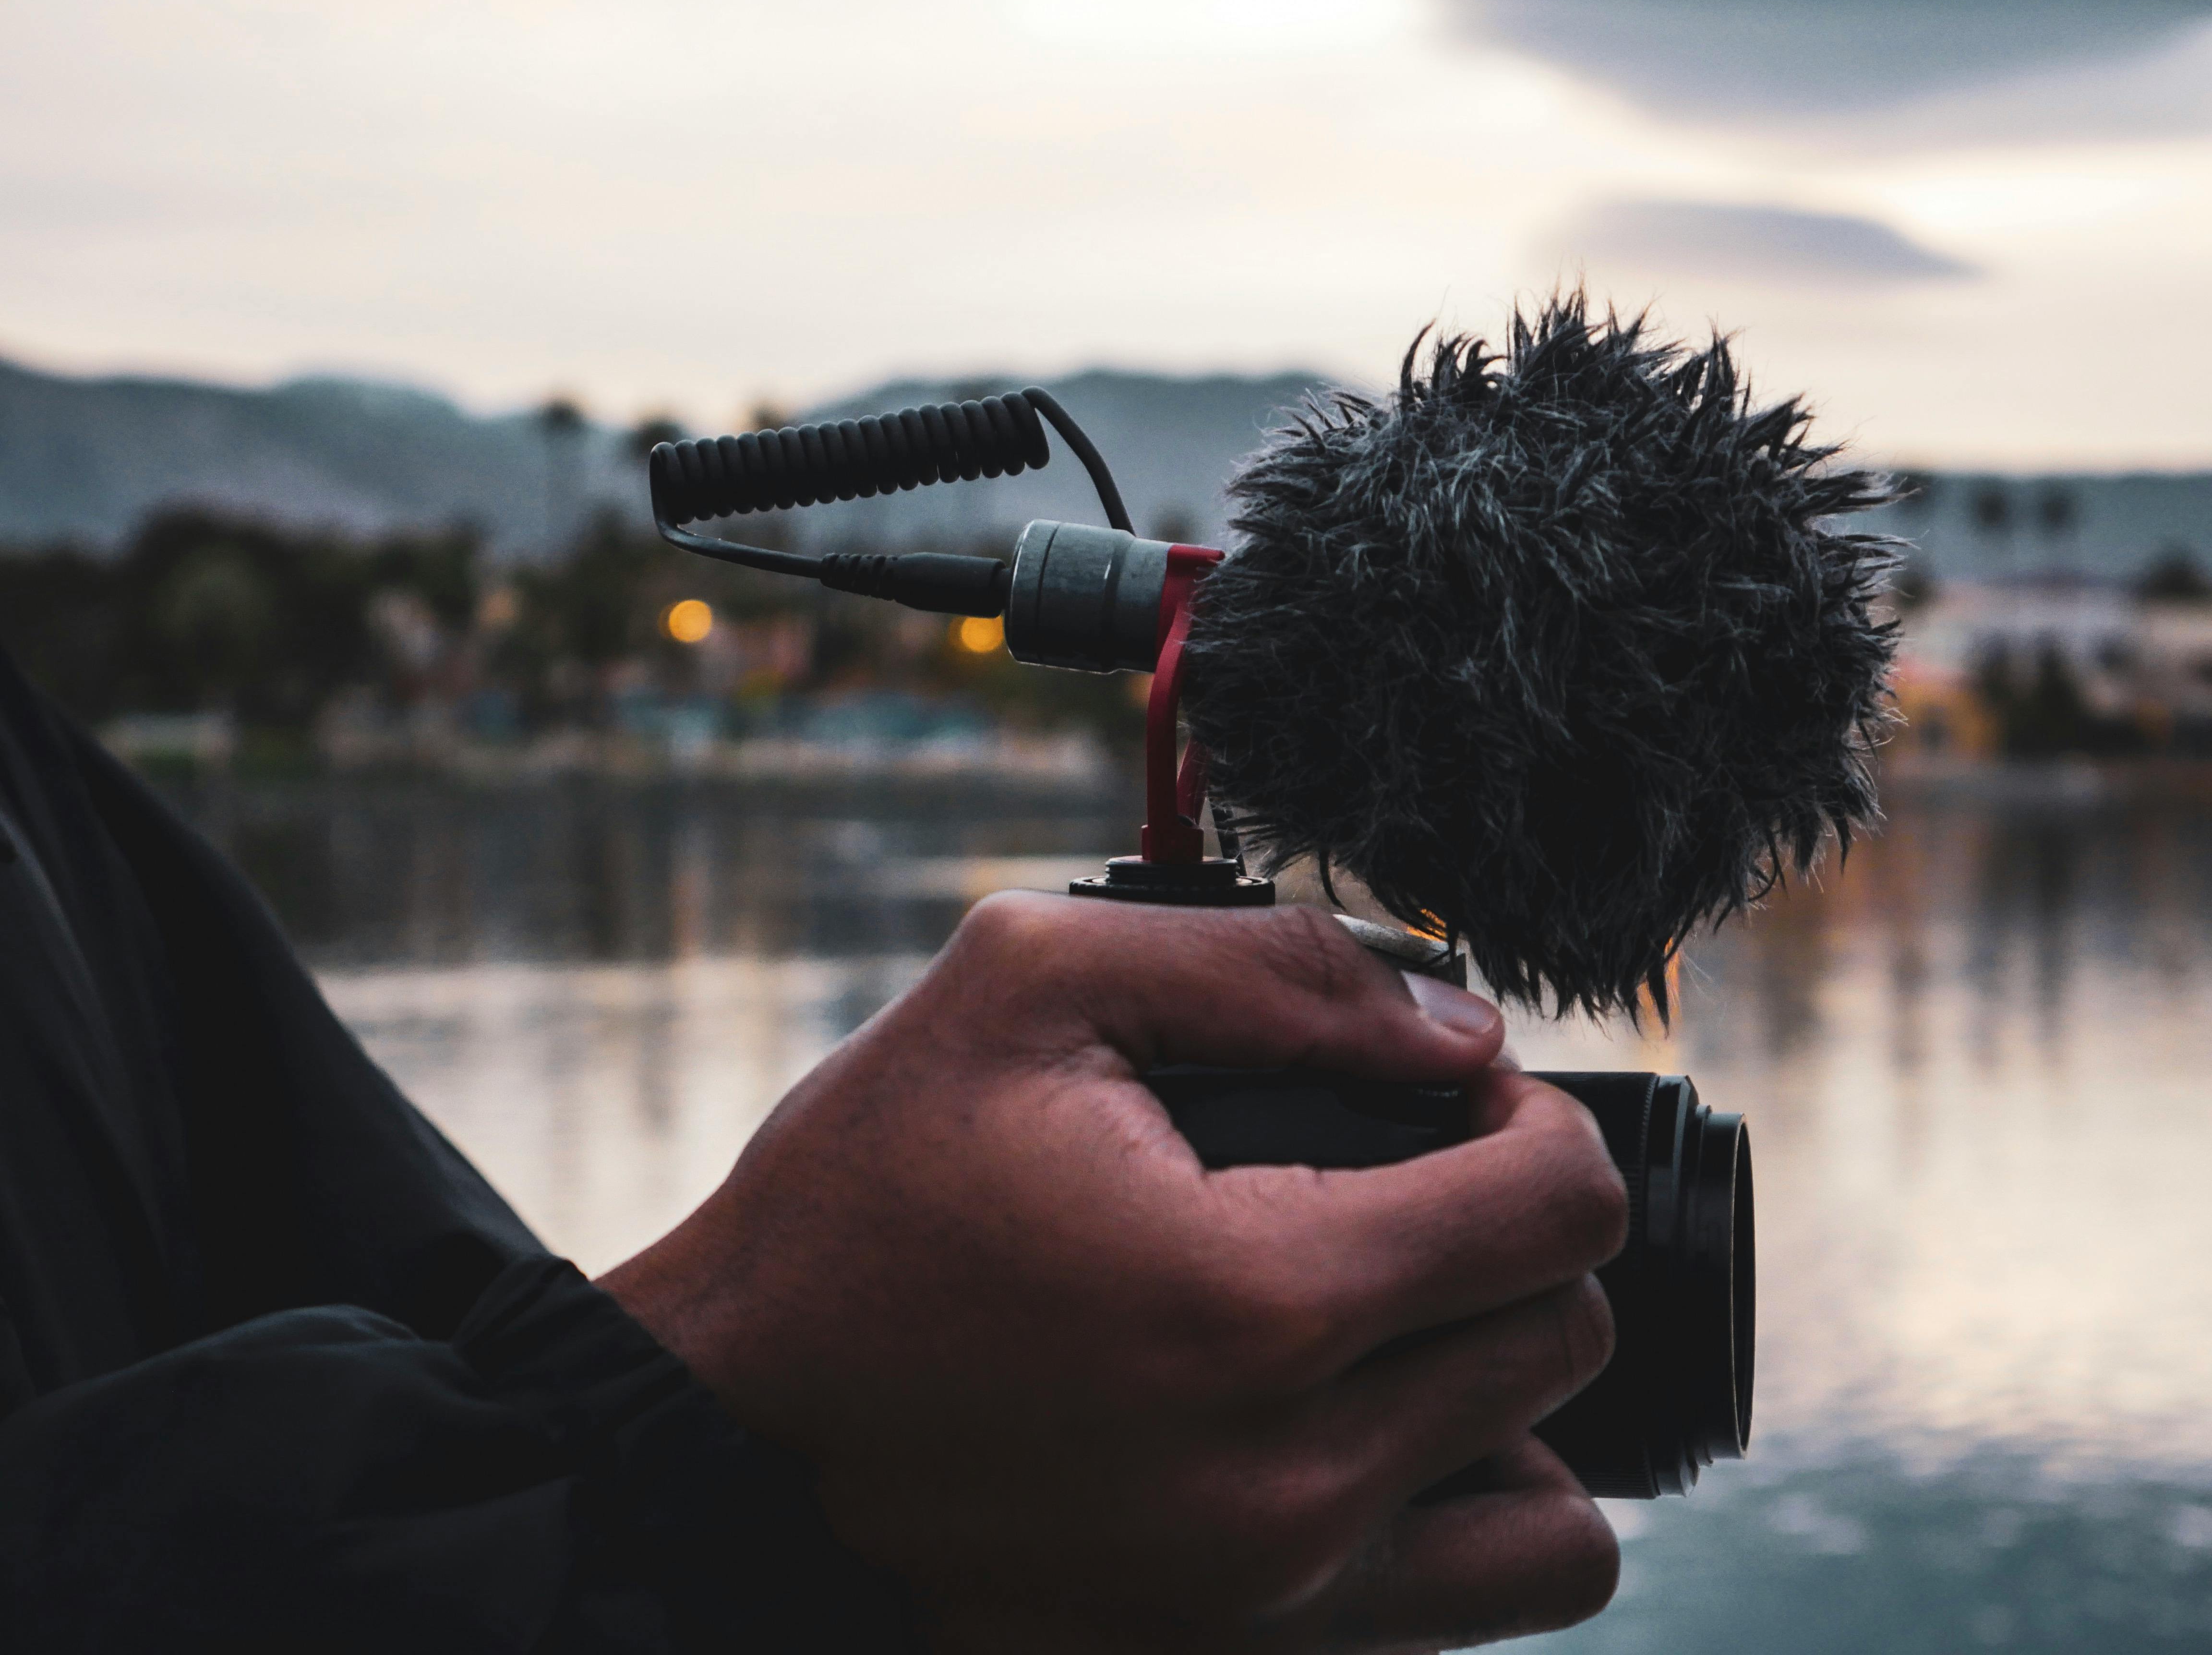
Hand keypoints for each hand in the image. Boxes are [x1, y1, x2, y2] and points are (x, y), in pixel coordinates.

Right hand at [600, 895, 1627, 1652]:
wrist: (721, 1440)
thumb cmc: (859, 1207)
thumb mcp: (1025, 988)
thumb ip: (1268, 970)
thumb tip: (1456, 1024)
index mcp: (1261, 1302)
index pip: (1562, 1208)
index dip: (1530, 1115)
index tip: (1441, 1094)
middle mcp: (1297, 1484)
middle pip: (1566, 1338)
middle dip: (1513, 1230)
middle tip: (1399, 1182)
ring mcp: (1277, 1605)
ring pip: (1559, 1516)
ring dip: (1505, 1392)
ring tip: (1389, 1323)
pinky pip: (1469, 1608)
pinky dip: (1456, 1514)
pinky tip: (1352, 1431)